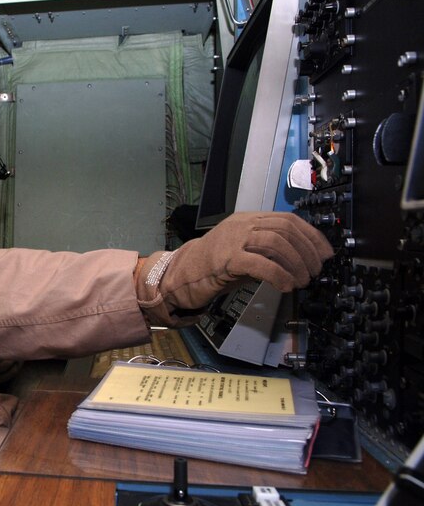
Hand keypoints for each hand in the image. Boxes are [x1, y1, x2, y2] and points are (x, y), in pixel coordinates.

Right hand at [135, 212, 333, 326]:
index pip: (288, 219)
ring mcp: (233, 239)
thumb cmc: (214, 268)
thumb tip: (303, 260)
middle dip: (307, 251)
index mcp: (248, 219)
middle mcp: (242, 224)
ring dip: (296, 264)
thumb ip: (269, 251)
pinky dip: (279, 276)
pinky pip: (260, 264)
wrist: (180, 276)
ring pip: (276, 243)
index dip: (311, 236)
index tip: (325, 254)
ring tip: (302, 281)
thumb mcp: (245, 252)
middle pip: (285, 229)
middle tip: (314, 271)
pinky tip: (285, 286)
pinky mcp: (226, 258)